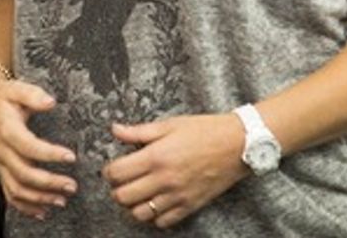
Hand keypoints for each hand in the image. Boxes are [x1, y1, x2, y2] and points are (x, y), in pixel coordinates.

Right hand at [0, 77, 76, 219]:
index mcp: (7, 130)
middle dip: (48, 183)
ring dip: (39, 198)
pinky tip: (43, 211)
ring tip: (61, 200)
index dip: (49, 154)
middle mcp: (2, 151)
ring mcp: (0, 163)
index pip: (28, 147)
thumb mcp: (16, 89)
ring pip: (17, 189)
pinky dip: (25, 207)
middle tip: (70, 185)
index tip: (70, 157)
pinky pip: (10, 194)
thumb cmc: (0, 97)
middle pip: (24, 174)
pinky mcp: (1, 170)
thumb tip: (50, 102)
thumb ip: (33, 95)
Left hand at [103, 114, 248, 228]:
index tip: (112, 168)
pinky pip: (163, 222)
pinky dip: (155, 216)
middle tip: (122, 182)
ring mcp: (177, 196)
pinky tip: (156, 202)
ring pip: (140, 214)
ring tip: (137, 194)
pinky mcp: (190, 206)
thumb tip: (115, 130)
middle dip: (116, 190)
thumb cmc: (204, 130)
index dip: (108, 171)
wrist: (237, 145)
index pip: (117, 173)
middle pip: (123, 197)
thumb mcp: (170, 124)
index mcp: (156, 156)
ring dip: (133, 205)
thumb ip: (139, 132)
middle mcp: (164, 179)